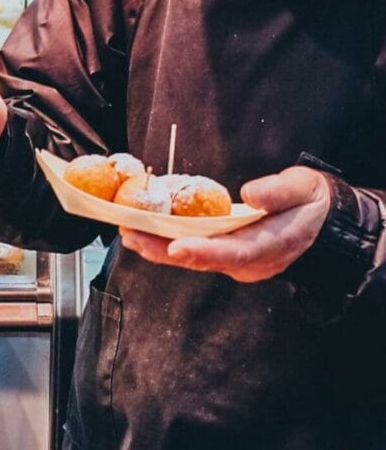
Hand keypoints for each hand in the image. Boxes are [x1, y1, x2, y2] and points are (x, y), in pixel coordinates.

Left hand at [118, 166, 330, 282]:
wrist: (321, 220)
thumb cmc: (310, 200)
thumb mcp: (303, 188)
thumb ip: (279, 192)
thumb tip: (250, 194)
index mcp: (271, 246)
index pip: (234, 252)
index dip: (203, 251)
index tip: (176, 246)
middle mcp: (250, 261)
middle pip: (204, 259)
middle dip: (165, 250)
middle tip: (132, 236)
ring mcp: (238, 261)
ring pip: (195, 258)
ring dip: (161, 248)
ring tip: (129, 234)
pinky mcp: (228, 254)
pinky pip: (197, 251)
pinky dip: (170, 243)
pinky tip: (147, 233)